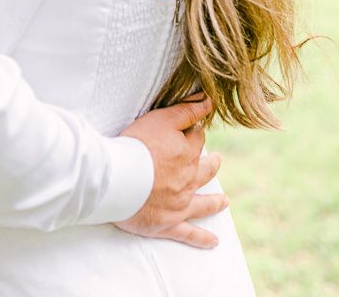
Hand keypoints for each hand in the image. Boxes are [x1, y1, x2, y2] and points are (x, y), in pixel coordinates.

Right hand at [115, 95, 226, 248]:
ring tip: (224, 201)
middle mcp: (188, 180)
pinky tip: (213, 242)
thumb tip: (208, 101)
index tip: (192, 130)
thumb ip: (186, 111)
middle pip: (204, 170)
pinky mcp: (168, 224)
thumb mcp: (161, 119)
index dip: (194, 133)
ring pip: (202, 203)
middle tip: (216, 160)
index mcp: (186, 154)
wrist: (119, 180)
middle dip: (211, 165)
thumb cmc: (136, 146)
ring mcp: (180, 204)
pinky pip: (189, 234)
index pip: (196, 140)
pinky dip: (202, 239)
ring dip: (214, 201)